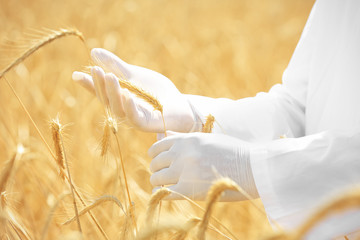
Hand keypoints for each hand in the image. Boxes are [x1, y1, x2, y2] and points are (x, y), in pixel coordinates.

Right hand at [72, 48, 196, 132]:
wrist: (180, 105)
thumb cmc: (157, 92)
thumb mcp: (135, 75)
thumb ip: (116, 66)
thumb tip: (93, 51)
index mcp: (119, 100)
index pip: (101, 92)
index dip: (89, 85)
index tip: (76, 75)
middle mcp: (123, 111)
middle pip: (108, 100)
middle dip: (100, 85)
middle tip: (95, 69)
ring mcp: (135, 119)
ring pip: (119, 109)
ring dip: (114, 93)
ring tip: (110, 77)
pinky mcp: (148, 124)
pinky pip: (137, 118)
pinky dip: (131, 107)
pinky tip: (128, 94)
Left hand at [148, 132, 258, 200]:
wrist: (252, 167)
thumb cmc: (233, 152)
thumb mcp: (208, 139)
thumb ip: (185, 140)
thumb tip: (163, 136)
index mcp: (187, 139)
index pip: (158, 146)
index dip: (155, 155)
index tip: (158, 161)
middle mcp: (183, 153)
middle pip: (155, 163)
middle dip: (156, 169)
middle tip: (161, 175)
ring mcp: (185, 171)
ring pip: (157, 178)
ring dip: (158, 183)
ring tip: (163, 185)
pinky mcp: (190, 189)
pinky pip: (164, 193)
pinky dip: (162, 194)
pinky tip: (165, 194)